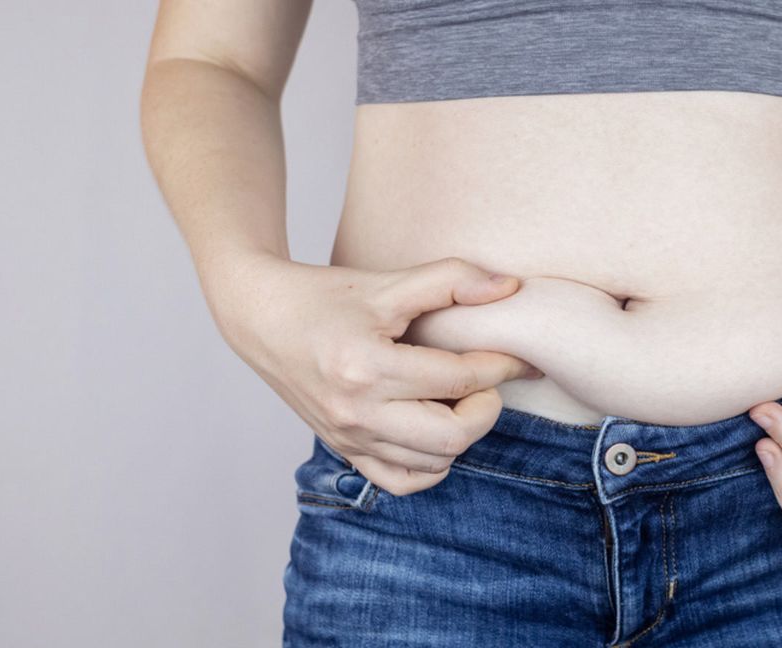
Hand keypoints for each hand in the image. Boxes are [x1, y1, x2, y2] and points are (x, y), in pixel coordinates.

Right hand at [200, 252, 542, 495]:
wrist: (262, 318)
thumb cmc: (324, 297)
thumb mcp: (388, 282)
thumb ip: (452, 280)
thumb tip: (511, 287)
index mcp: (368, 367)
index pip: (459, 379)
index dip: (501, 367)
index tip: (518, 357)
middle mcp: (357, 412)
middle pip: (452, 435)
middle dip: (485, 408)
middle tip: (485, 381)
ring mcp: (349, 437)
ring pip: (433, 464)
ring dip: (461, 436)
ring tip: (457, 400)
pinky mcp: (344, 449)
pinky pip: (400, 480)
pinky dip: (430, 465)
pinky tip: (435, 431)